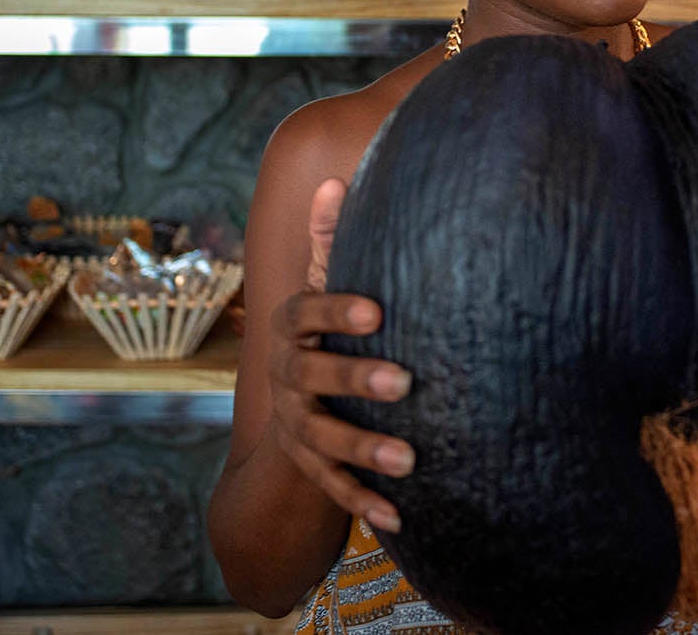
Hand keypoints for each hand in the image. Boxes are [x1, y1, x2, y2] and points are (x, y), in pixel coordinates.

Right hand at [267, 177, 414, 533]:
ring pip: (322, 438)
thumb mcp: (322, 288)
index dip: (338, 311)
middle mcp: (286, 374)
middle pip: (312, 378)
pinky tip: (400, 516)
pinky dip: (362, 503)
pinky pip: (331, 487)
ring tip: (411, 459)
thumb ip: (331, 243)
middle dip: (355, 381)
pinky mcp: (308, 464)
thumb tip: (334, 179)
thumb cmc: (325, 329)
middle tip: (405, 383)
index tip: (378, 311)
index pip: (308, 313)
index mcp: (292, 325)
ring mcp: (294, 423)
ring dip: (363, 451)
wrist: (289, 402)